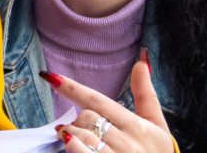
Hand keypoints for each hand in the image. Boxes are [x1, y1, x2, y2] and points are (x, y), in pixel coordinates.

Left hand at [41, 58, 173, 152]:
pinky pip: (81, 152)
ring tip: (69, 137)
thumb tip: (141, 62)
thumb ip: (145, 94)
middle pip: (86, 117)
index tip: (50, 77)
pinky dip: (73, 147)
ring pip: (80, 136)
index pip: (97, 100)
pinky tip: (70, 145)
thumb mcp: (156, 125)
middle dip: (77, 120)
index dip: (72, 87)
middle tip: (77, 126)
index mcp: (137, 126)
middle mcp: (127, 143)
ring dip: (69, 134)